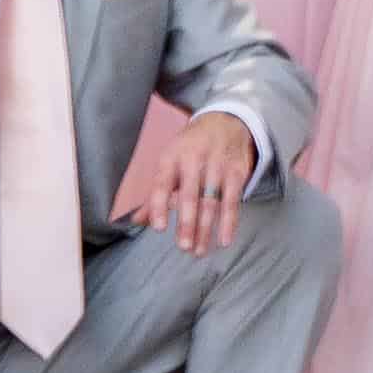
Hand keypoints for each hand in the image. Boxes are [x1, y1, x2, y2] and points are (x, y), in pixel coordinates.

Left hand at [112, 109, 258, 256]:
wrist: (225, 121)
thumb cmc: (190, 148)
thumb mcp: (169, 162)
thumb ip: (155, 194)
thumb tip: (135, 221)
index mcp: (171, 158)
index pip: (162, 184)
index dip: (158, 206)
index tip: (158, 228)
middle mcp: (194, 160)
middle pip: (190, 195)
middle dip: (187, 222)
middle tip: (183, 246)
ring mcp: (217, 165)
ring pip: (211, 201)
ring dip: (206, 229)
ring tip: (199, 251)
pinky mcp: (236, 172)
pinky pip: (233, 200)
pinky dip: (230, 221)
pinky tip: (225, 240)